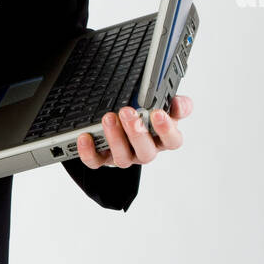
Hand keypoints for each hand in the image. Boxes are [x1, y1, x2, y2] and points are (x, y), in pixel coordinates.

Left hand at [76, 95, 192, 168]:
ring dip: (115, 138)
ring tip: (108, 118)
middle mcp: (144, 151)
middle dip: (137, 132)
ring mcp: (124, 156)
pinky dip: (89, 151)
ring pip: (122, 158)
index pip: (172, 140)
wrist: (123, 120)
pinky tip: (85, 137)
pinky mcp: (103, 159)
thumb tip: (177, 102)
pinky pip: (95, 161)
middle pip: (146, 151)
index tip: (158, 113)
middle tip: (128, 112)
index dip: (166, 129)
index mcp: (162, 138)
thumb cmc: (145, 114)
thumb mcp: (162, 104)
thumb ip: (174, 102)